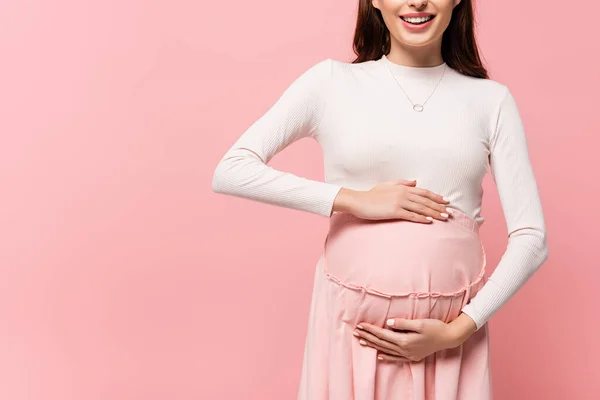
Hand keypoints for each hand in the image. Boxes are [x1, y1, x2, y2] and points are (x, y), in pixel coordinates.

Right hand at [333, 179, 451, 222]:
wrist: (359, 201)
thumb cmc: (371, 195)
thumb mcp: (387, 185)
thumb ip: (402, 183)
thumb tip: (415, 181)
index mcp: (402, 187)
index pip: (423, 192)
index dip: (436, 197)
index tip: (446, 201)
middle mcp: (403, 193)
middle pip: (425, 200)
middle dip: (439, 207)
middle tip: (450, 213)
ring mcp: (399, 202)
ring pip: (421, 208)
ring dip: (434, 213)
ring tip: (444, 218)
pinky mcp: (394, 211)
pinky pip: (411, 215)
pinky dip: (421, 218)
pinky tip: (429, 221)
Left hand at [352, 316, 470, 361]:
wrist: (449, 338)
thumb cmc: (435, 327)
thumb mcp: (419, 323)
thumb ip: (402, 323)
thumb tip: (388, 322)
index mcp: (405, 341)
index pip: (382, 334)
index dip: (371, 329)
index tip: (361, 325)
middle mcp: (404, 350)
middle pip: (382, 343)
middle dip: (368, 337)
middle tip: (355, 331)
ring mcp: (408, 354)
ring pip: (386, 350)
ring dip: (373, 345)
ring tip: (362, 341)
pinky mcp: (412, 356)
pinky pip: (396, 358)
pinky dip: (386, 357)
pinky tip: (379, 356)